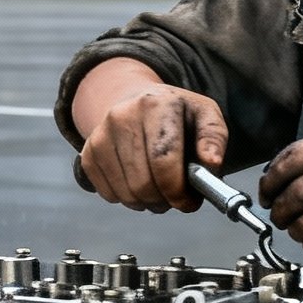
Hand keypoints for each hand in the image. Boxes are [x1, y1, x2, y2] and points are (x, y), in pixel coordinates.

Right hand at [78, 83, 228, 210]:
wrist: (134, 99)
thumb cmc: (175, 114)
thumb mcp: (204, 114)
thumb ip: (213, 138)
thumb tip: (211, 163)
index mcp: (156, 103)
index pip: (164, 160)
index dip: (177, 190)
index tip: (189, 203)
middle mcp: (123, 115)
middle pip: (144, 182)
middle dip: (165, 200)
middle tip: (176, 198)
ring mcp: (101, 134)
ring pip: (126, 193)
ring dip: (147, 202)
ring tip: (160, 189)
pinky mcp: (88, 152)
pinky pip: (109, 194)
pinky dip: (127, 198)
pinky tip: (139, 182)